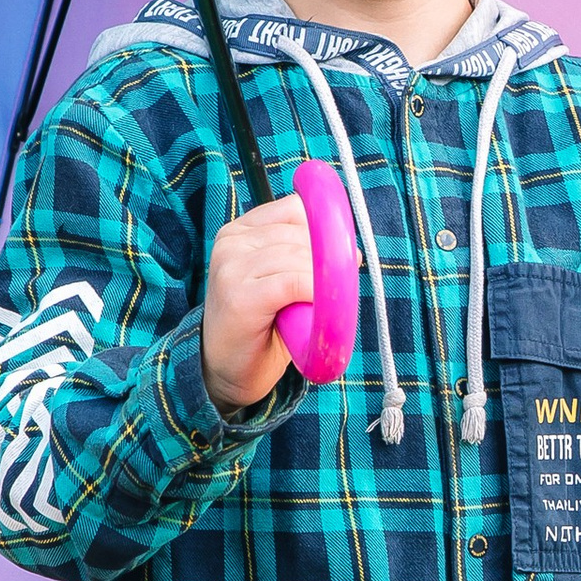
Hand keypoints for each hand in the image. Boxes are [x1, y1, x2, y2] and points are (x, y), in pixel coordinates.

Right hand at [201, 194, 315, 413]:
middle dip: (326, 263)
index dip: (322, 232)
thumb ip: (306, 257)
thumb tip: (353, 251)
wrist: (227, 371)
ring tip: (317, 308)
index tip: (331, 261)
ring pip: (301, 259)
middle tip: (330, 295)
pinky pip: (294, 282)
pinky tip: (314, 311)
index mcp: (242, 230)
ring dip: (321, 285)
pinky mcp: (240, 294)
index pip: (295, 209)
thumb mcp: (284, 280)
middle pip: (302, 234)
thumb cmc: (262, 326)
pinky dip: (314, 295)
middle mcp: (232, 241)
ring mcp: (232, 266)